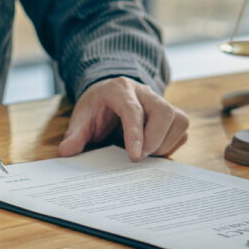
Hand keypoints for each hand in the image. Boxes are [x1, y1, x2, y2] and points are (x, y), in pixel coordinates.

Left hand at [58, 77, 187, 160]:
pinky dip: (171, 144)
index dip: (136, 133)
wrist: (109, 96)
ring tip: (145, 154)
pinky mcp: (171, 114)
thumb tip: (66, 152)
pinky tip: (153, 151)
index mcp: (119, 89)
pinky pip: (182, 129)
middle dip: (154, 139)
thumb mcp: (81, 118)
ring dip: (165, 143)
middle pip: (163, 111)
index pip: (133, 109)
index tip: (134, 156)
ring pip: (178, 120)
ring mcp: (161, 101)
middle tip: (138, 158)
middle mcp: (144, 92)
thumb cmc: (96, 108)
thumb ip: (74, 135)